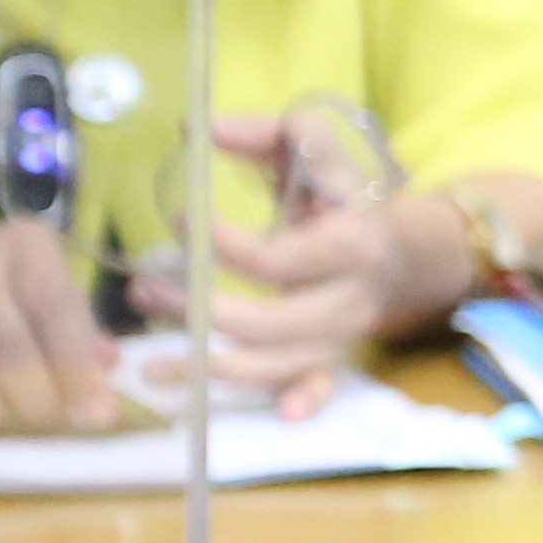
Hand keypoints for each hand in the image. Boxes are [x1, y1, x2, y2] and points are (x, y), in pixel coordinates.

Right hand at [0, 219, 119, 432]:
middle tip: (44, 424)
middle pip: (8, 348)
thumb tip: (110, 366)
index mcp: (23, 245)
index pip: (57, 312)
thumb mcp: (36, 296)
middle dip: (33, 400)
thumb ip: (75, 328)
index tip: (98, 415)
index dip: (77, 369)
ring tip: (4, 424)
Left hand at [137, 113, 479, 416]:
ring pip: (280, 364)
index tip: (177, 219)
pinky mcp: (334, 356)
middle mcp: (350, 297)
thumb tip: (195, 128)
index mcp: (349, 243)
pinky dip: (306, 400)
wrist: (397, 243)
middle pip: (272, 323)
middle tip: (145, 287)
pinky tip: (283, 414)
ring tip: (152, 363)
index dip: (220, 246)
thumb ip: (258, 133)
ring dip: (214, 367)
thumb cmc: (336, 190)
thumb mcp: (307, 149)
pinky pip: (323, 387)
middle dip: (201, 312)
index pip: (275, 260)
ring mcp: (342, 333)